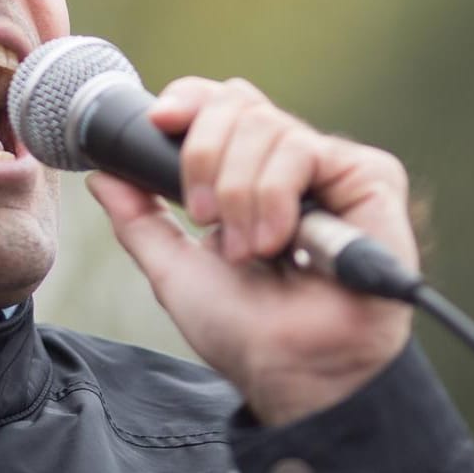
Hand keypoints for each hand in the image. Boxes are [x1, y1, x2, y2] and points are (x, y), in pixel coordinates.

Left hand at [86, 78, 417, 425]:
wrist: (291, 372)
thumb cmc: (245, 333)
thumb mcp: (174, 270)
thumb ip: (140, 221)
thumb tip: (102, 176)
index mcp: (249, 176)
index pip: (221, 104)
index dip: (189, 100)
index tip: (158, 121)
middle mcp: (291, 165)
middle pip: (238, 103)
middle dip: (203, 156)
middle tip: (203, 218)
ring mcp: (332, 170)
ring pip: (267, 125)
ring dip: (239, 192)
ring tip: (248, 250)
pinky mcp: (371, 179)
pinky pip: (307, 150)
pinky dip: (275, 194)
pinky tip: (279, 241)